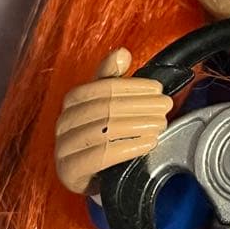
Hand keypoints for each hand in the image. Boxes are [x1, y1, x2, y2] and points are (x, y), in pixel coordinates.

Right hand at [54, 48, 171, 194]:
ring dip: (138, 126)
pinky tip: (148, 143)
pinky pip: (101, 157)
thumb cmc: (101, 136)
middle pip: (105, 108)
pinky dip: (128, 148)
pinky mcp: (70, 171)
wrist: (90, 175)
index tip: (158, 89)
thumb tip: (122, 53)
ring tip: (160, 124)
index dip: (133, 86)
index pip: (103, 87)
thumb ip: (112, 78)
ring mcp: (63, 148)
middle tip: (165, 107)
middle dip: (140, 106)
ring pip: (104, 131)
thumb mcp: (106, 104)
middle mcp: (63, 122)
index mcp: (72, 101)